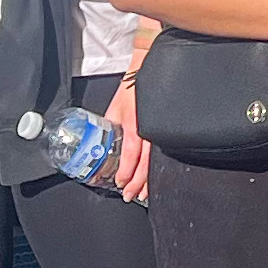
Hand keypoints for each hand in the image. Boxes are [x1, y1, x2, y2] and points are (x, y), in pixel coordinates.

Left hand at [104, 64, 152, 203]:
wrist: (149, 71)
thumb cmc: (132, 88)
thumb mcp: (115, 108)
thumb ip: (111, 125)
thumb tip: (102, 142)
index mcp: (134, 125)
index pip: (131, 154)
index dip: (126, 171)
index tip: (121, 183)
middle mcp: (148, 130)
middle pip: (145, 164)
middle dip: (138, 183)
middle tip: (131, 196)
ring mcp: (159, 130)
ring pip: (156, 161)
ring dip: (149, 180)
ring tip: (144, 193)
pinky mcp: (164, 129)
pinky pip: (162, 152)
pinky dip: (157, 167)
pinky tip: (155, 176)